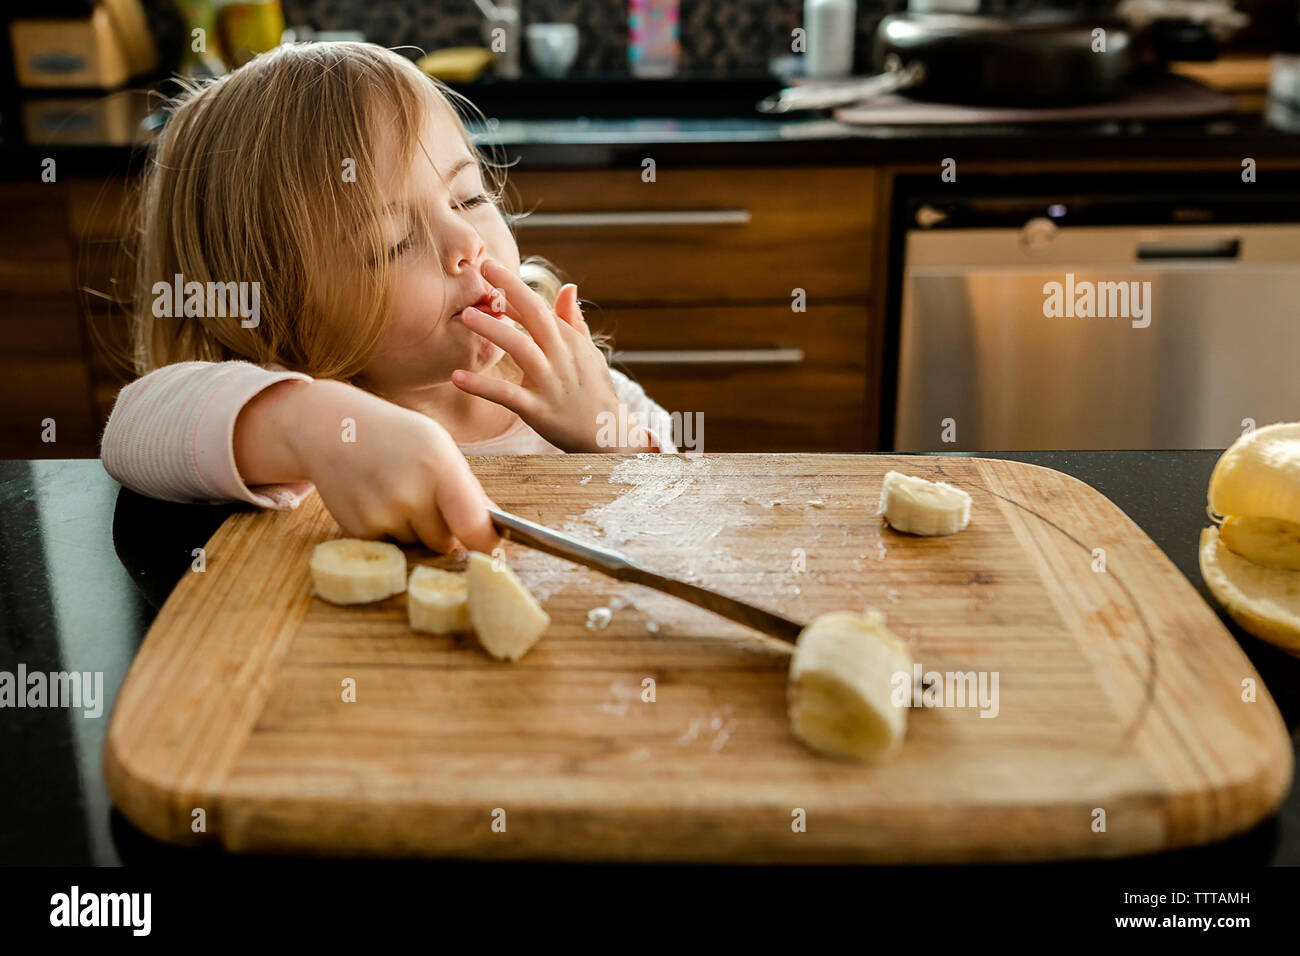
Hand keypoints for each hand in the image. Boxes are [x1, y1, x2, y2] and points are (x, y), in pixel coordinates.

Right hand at [265, 379, 498, 552]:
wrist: (332, 428)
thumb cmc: (396, 436)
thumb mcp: (439, 446)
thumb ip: (468, 488)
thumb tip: (494, 529)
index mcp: (438, 467)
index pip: (472, 525)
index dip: (486, 543)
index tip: (490, 546)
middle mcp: (409, 493)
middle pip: (445, 542)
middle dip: (445, 530)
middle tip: (427, 497)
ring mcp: (380, 513)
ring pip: (418, 545)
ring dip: (416, 529)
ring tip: (397, 491)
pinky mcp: (358, 529)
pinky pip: (392, 544)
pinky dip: (391, 529)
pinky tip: (377, 498)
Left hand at [450, 260, 657, 452]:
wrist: (607, 433)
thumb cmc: (594, 390)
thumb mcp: (588, 353)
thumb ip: (573, 321)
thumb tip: (567, 287)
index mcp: (569, 341)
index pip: (540, 307)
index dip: (515, 286)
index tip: (492, 268)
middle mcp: (560, 357)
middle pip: (534, 316)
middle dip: (509, 290)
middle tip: (482, 270)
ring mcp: (549, 383)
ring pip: (520, 348)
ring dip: (493, 330)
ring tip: (465, 316)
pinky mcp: (537, 409)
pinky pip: (506, 395)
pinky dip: (481, 386)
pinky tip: (457, 377)